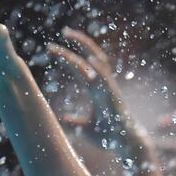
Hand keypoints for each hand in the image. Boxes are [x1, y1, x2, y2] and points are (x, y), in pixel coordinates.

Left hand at [46, 28, 143, 153]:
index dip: (66, 57)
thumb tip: (61, 118)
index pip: (79, 68)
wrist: (124, 144)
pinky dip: (98, 68)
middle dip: (78, 42)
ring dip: (85, 47)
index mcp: (95, 89)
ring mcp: (109, 88)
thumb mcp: (84, 128)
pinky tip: (89, 59)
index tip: (51, 49)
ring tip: (72, 36)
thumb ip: (73, 122)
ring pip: (98, 61)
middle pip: (90, 57)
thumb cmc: (108, 136)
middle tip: (64, 31)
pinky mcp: (114, 96)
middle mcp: (102, 84)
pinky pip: (106, 79)